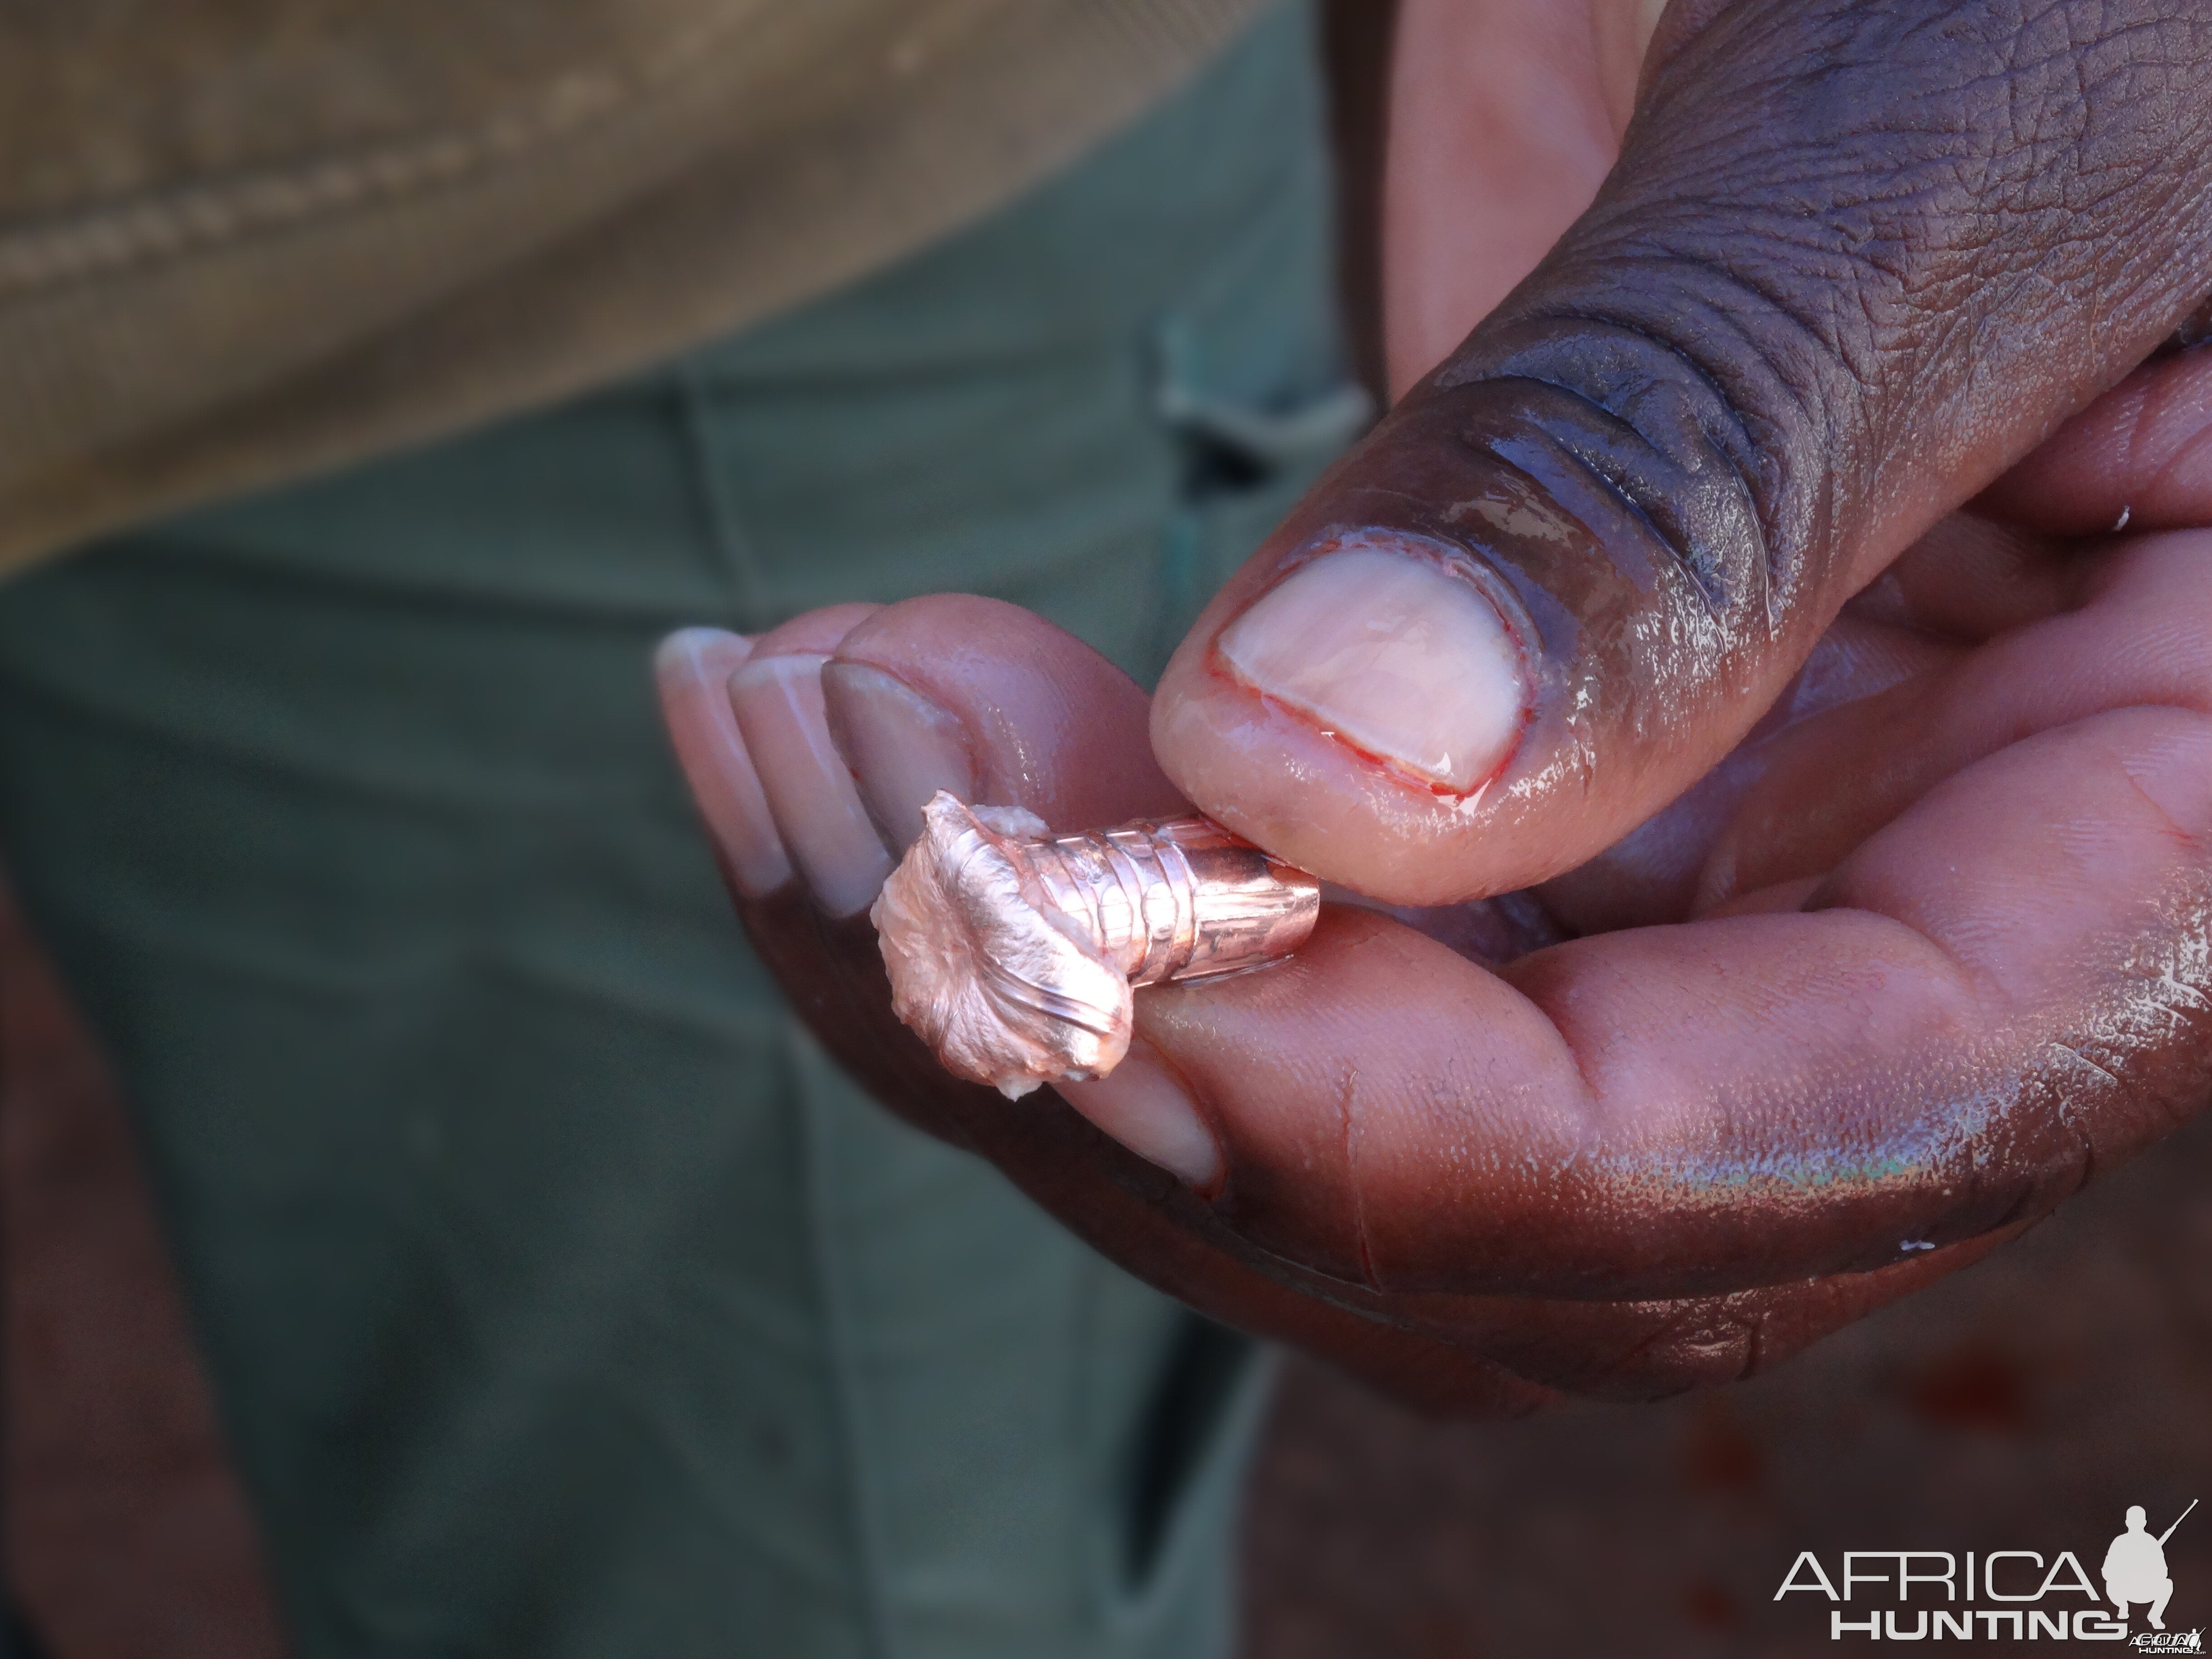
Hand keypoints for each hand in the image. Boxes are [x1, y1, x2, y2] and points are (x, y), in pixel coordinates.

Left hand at [657, 0, 2211, 1408]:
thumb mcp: (1927, 122)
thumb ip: (1675, 470)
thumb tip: (1329, 769)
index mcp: (2167, 811)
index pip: (1786, 1141)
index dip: (1399, 1123)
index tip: (1056, 934)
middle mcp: (1930, 898)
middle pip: (1517, 1207)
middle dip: (1138, 1051)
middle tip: (847, 777)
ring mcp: (1710, 854)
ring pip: (1341, 1115)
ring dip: (1024, 978)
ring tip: (783, 724)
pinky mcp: (1517, 777)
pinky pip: (1277, 944)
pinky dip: (1046, 870)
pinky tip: (867, 716)